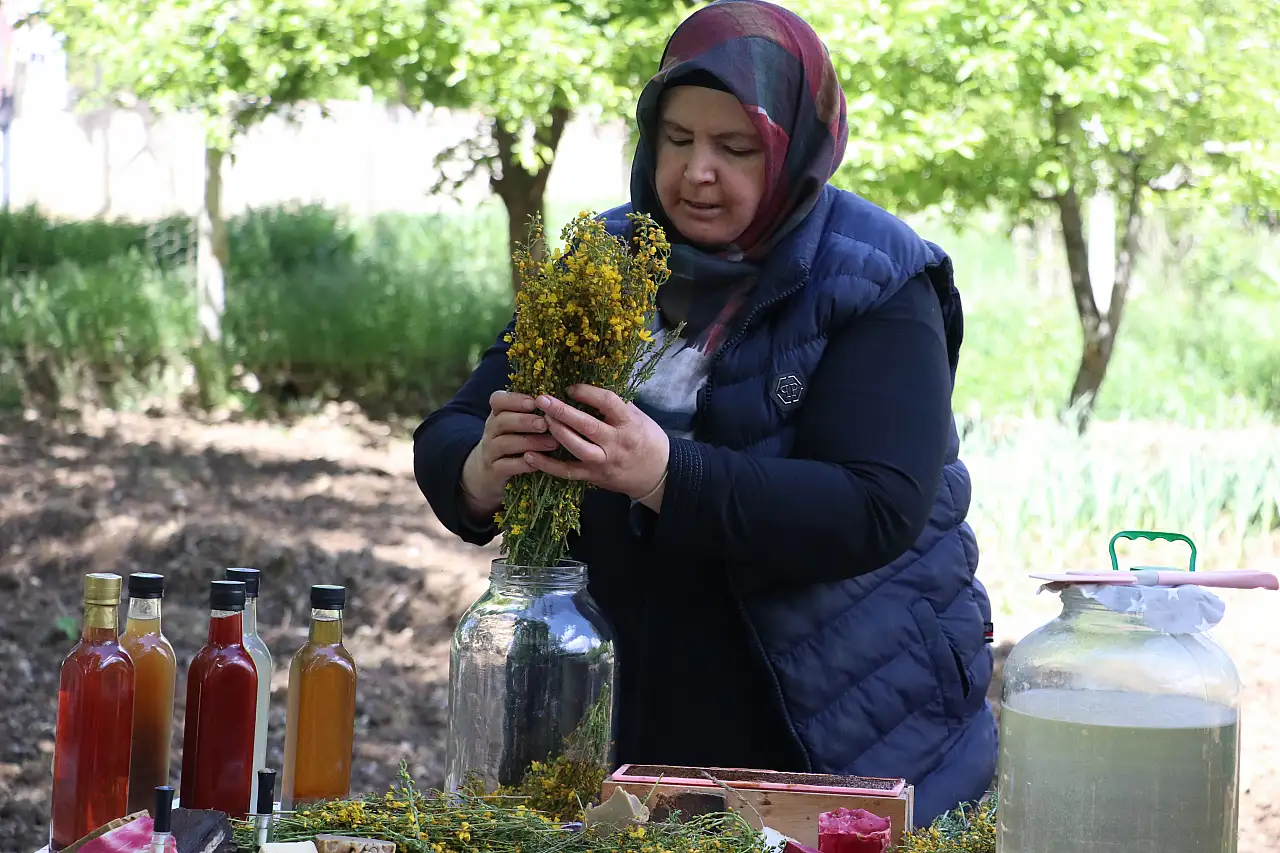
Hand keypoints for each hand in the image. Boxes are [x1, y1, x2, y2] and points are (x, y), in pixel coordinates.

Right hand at [460, 390, 559, 516]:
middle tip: (545, 423)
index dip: (514, 400)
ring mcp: (490, 451)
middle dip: (525, 421)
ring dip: (530, 442)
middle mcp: (491, 431)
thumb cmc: (512, 442)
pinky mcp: (494, 471)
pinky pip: (507, 466)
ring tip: (552, 443)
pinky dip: (524, 464)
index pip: (497, 400)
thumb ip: (531, 413)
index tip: (534, 402)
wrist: (489, 472)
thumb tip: (560, 401)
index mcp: (497, 415)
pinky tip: (540, 463)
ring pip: (505, 443)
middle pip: (502, 421)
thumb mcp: (515, 425)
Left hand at [527, 384, 669, 508]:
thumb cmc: (648, 440)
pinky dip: (548, 465)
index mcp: (628, 423)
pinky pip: (568, 472)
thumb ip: (617, 405)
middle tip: (542, 399)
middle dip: (562, 411)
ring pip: (577, 448)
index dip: (588, 393)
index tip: (571, 388)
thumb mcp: (639, 417)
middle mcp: (616, 442)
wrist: (658, 474)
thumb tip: (590, 388)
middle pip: (587, 425)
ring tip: (540, 420)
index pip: (608, 403)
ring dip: (557, 433)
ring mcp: (604, 461)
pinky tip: (530, 456)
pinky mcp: (594, 477)